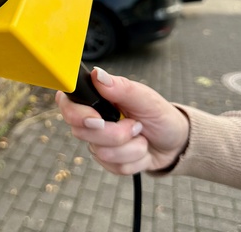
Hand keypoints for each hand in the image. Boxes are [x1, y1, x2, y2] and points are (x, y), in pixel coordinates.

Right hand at [56, 67, 189, 174]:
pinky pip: (114, 167)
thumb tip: (98, 75)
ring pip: (101, 152)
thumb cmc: (159, 115)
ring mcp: (97, 141)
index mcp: (95, 98)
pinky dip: (135, 160)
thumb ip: (121, 87)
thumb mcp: (145, 98)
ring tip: (141, 136)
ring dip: (131, 148)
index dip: (75, 113)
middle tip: (136, 125)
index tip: (97, 119)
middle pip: (82, 132)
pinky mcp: (107, 161)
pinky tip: (141, 150)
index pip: (66, 102)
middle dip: (115, 133)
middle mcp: (91, 119)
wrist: (174, 142)